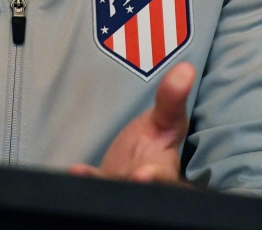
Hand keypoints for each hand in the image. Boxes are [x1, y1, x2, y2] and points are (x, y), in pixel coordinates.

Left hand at [69, 62, 195, 184]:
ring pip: (116, 192)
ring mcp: (123, 189)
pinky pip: (94, 188)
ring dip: (106, 187)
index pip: (167, 180)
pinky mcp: (103, 189)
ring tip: (91, 177)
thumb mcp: (166, 117)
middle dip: (135, 188)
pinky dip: (86, 179)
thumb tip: (186, 68)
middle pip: (142, 193)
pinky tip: (75, 170)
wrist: (133, 159)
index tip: (144, 174)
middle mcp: (146, 188)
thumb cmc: (155, 139)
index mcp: (167, 171)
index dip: (158, 179)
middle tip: (127, 180)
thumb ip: (172, 97)